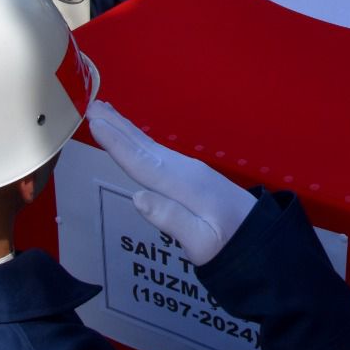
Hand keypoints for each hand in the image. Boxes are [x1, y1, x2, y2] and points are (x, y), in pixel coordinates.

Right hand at [90, 100, 254, 265]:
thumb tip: (136, 197)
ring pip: (149, 145)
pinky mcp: (189, 173)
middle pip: (143, 146)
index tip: (95, 122)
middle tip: (90, 105)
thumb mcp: (202, 243)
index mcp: (184, 185)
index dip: (117, 143)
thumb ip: (171, 219)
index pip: (143, 162)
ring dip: (124, 128)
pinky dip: (137, 139)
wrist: (259, 236)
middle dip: (116, 126)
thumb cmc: (229, 244)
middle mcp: (184, 170)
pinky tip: (129, 135)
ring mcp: (187, 168)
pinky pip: (156, 151)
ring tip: (102, 111)